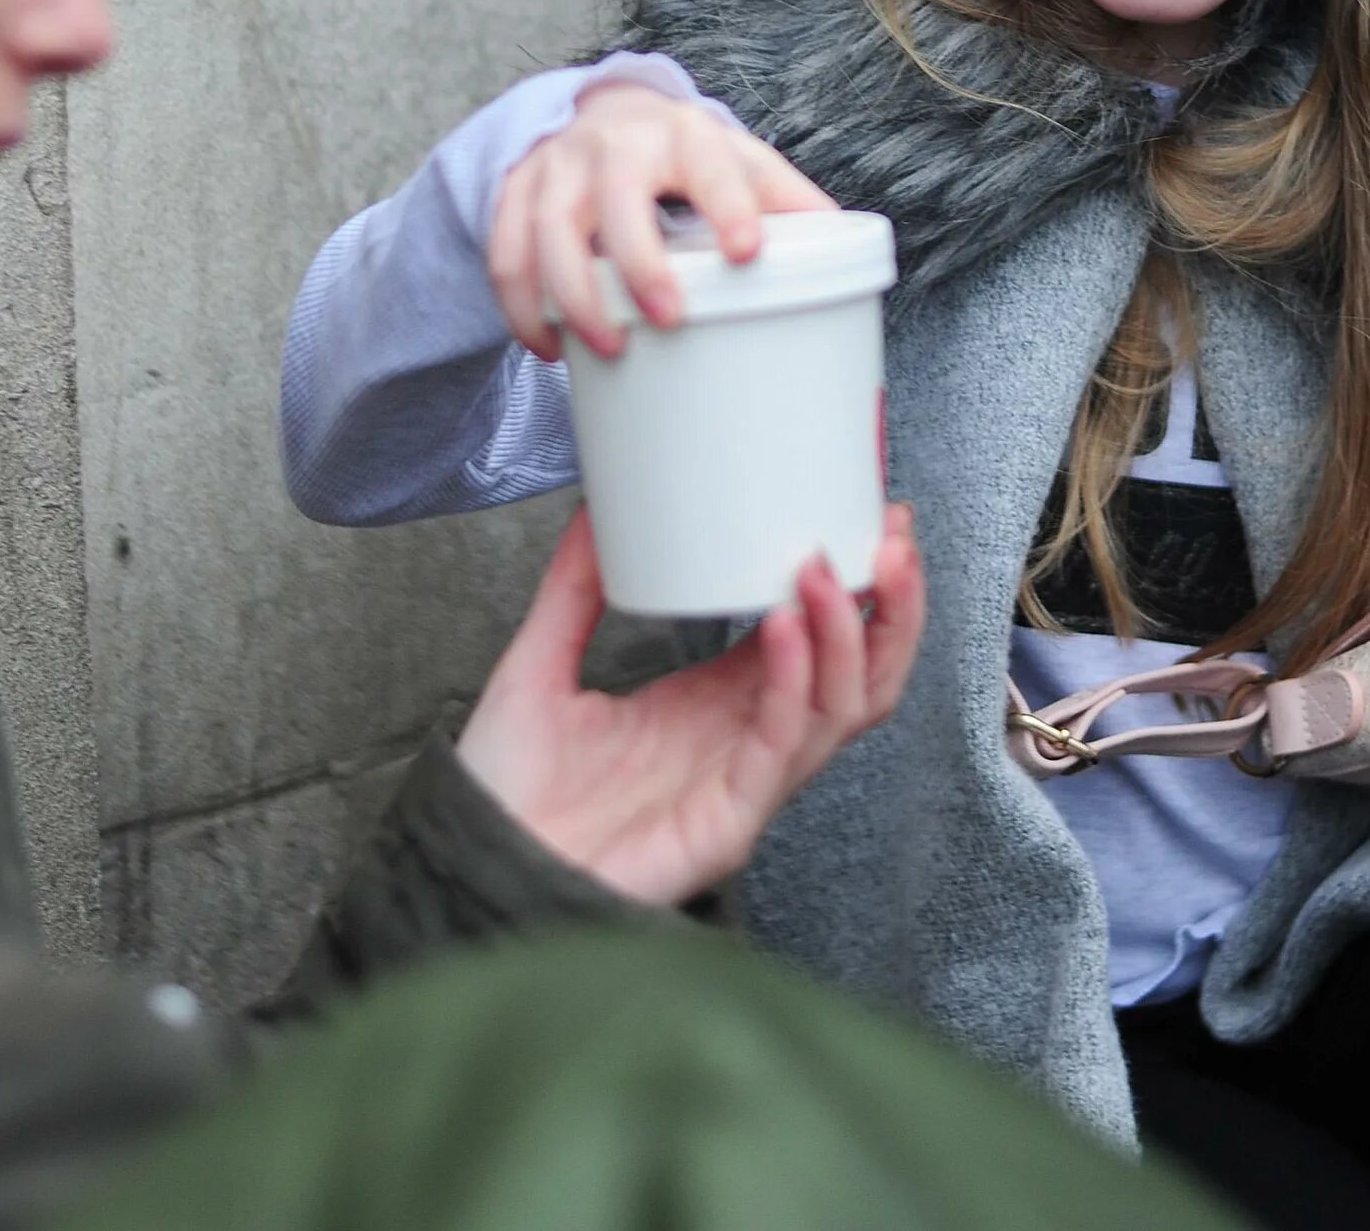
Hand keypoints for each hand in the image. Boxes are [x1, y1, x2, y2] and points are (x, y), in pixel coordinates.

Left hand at [456, 504, 923, 905]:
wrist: (476, 863)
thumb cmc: (510, 787)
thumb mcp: (542, 663)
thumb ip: (574, 590)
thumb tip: (596, 507)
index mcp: (718, 702)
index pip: (818, 638)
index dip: (854, 581)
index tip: (871, 513)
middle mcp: (747, 740)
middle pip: (859, 676)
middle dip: (890, 606)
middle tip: (892, 535)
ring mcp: (745, 784)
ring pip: (844, 710)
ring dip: (850, 634)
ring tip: (831, 566)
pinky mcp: (729, 822)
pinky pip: (783, 747)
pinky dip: (794, 682)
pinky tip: (783, 625)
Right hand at [489, 80, 833, 359]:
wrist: (607, 113)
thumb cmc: (686, 156)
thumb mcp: (740, 161)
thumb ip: (785, 198)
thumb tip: (849, 238)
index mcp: (684, 134)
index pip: (709, 164)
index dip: (728, 205)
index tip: (749, 252)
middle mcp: (615, 143)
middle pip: (617, 199)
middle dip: (639, 261)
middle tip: (669, 319)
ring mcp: (559, 167)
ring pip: (548, 228)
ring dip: (571, 294)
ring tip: (606, 348)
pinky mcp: (516, 192)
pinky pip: (506, 250)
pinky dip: (521, 304)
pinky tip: (548, 347)